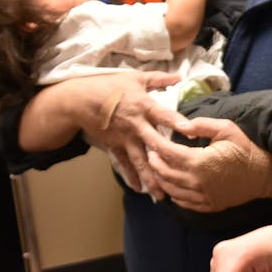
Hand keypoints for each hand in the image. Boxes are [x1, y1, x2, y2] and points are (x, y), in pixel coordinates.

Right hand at [20, 72, 183, 192]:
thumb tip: (178, 76)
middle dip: (168, 159)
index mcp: (144, 106)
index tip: (192, 133)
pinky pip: (124, 163)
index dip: (178, 123)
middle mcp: (137, 125)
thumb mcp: (135, 78)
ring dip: (150, 177)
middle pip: (155, 144)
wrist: (79, 99)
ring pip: (140, 160)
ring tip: (161, 194)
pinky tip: (140, 189)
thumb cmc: (108, 86)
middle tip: (182, 174)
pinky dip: (131, 176)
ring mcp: (125, 138)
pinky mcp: (114, 146)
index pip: (164, 116)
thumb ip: (158, 79)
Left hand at [140, 115, 271, 212]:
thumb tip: (179, 124)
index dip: (156, 144)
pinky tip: (172, 186)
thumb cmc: (246, 149)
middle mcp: (196, 182)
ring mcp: (202, 197)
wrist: (265, 176)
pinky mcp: (208, 206)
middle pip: (164, 172)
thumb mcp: (226, 129)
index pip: (168, 152)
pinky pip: (183, 202)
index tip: (150, 137)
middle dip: (154, 161)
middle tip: (150, 151)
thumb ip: (201, 125)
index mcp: (199, 162)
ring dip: (160, 178)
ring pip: (171, 189)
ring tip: (157, 168)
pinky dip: (173, 194)